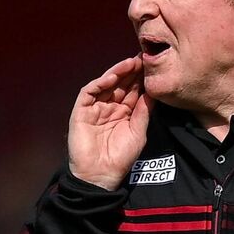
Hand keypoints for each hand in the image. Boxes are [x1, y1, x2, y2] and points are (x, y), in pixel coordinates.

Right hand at [68, 55, 152, 190]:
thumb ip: (143, 112)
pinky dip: (99, 83)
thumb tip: (152, 92)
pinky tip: (112, 77)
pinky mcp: (81, 112)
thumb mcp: (138, 133)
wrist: (100, 175)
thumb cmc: (120, 158)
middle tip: (142, 58)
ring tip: (130, 63)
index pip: (133, 91)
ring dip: (117, 73)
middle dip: (131, 71)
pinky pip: (89, 93)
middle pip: (120, 84)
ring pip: (105, 84)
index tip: (152, 67)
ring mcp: (94, 108)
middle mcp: (109, 107)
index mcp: (124, 113)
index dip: (141, 79)